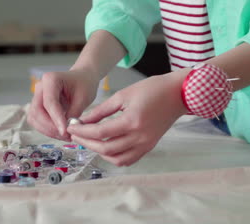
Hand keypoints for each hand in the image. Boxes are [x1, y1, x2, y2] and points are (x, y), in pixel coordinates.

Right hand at [27, 69, 99, 140]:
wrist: (82, 79)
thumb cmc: (84, 84)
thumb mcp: (84, 98)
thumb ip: (74, 113)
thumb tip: (66, 130)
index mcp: (51, 79)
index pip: (49, 102)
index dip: (56, 119)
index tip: (65, 131)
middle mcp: (40, 88)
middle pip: (37, 112)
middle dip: (50, 127)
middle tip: (66, 136)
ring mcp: (37, 97)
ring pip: (34, 118)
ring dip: (48, 130)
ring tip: (65, 136)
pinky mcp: (39, 107)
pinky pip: (37, 121)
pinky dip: (47, 130)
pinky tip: (61, 133)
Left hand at [67, 69, 188, 165]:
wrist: (178, 94)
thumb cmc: (152, 89)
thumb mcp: (123, 95)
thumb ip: (101, 110)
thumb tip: (83, 120)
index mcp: (132, 121)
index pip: (100, 132)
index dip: (82, 131)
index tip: (71, 127)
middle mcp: (139, 137)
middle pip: (106, 148)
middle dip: (86, 142)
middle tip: (75, 135)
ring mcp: (146, 144)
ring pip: (116, 158)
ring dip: (99, 152)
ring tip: (89, 141)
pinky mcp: (149, 146)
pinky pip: (128, 159)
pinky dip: (114, 156)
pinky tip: (105, 147)